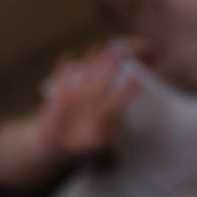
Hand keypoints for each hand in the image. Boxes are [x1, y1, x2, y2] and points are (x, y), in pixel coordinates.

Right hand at [35, 43, 137, 157]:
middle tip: (122, 51)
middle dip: (112, 65)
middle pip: (105, 78)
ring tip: (98, 47)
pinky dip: (63, 70)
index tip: (139, 78)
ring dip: (91, 61)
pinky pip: (62, 79)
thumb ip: (102, 144)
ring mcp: (77, 94)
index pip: (119, 97)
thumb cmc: (79, 147)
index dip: (128, 89)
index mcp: (104, 111)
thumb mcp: (94, 148)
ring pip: (86, 74)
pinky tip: (66, 58)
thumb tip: (106, 141)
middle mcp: (93, 99)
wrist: (57, 143)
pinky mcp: (60, 95)